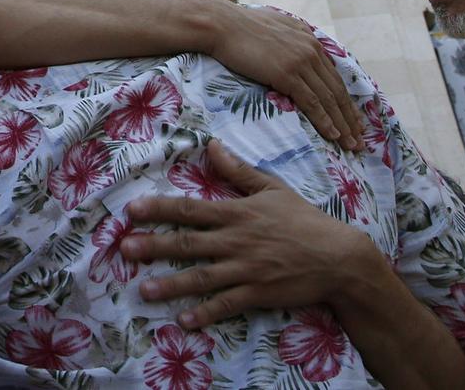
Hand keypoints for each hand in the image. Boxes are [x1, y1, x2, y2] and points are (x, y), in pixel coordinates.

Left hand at [123, 140, 373, 327]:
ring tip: (144, 290)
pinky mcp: (258, 293)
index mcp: (237, 213)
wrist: (339, 257)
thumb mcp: (273, 188)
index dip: (159, 208)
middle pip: (188, 243)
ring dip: (171, 284)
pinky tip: (184, 320)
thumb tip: (212, 145)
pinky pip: (226, 304)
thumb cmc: (305, 220)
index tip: (132, 210)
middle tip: (125, 250)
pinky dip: (205, 313)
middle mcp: (236, 241)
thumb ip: (238, 171)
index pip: (190, 208)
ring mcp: (246, 269)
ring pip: (201, 277)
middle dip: (154, 246)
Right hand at [205, 6, 361, 149]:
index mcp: (309, 39)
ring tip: (352, 144)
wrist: (221, 24)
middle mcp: (311, 50)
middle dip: (350, 117)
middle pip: (337, 90)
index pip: (333, 76)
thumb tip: (291, 41)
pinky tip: (333, 135)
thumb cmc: (238, 25)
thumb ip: (289, 36)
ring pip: (329, 100)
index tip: (353, 119)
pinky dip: (325, 121)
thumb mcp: (273, 24)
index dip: (345, 100)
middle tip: (360, 138)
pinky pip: (312, 103)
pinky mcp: (288, 74)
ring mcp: (301, 62)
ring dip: (343, 125)